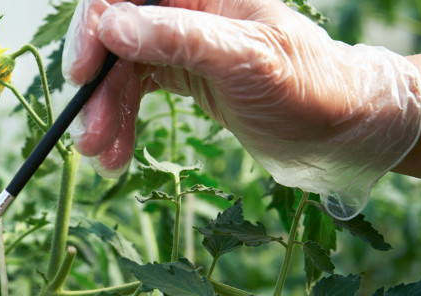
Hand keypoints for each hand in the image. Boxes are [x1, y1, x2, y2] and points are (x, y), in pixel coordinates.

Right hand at [63, 0, 420, 218]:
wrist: (339, 128)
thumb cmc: (307, 86)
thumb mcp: (243, 60)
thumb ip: (178, 38)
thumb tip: (113, 27)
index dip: (95, 28)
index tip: (81, 73)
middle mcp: (186, 11)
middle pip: (116, 38)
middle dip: (97, 89)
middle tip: (87, 136)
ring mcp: (182, 43)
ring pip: (121, 71)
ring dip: (106, 114)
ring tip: (103, 156)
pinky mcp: (183, 74)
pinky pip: (136, 93)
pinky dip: (121, 123)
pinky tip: (117, 152)